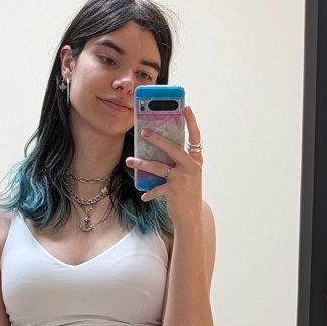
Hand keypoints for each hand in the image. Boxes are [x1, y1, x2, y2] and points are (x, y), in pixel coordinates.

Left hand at [126, 105, 203, 228]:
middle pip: (172, 148)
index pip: (195, 137)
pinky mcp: (174, 190)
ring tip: (130, 160)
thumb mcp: (187, 176)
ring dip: (142, 163)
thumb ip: (178, 163)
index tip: (186, 107)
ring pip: (159, 166)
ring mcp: (183, 178)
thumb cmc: (186, 195)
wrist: (191, 218)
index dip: (191, 122)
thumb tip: (158, 151)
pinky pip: (157, 187)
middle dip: (156, 139)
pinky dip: (150, 192)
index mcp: (196, 160)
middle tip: (143, 132)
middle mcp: (192, 166)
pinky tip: (144, 196)